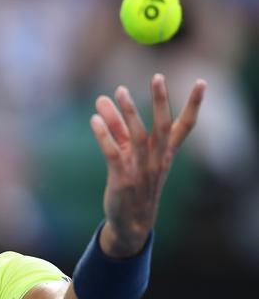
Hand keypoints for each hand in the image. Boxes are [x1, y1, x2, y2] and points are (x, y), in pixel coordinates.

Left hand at [90, 74, 205, 257]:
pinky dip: (104, 136)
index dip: (194, 104)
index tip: (202, 81)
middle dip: (160, 101)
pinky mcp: (121, 179)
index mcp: (165, 153)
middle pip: (161, 126)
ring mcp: (140, 170)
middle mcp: (156, 160)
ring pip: (136, 136)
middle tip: (158, 76)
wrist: (131, 222)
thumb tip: (104, 98)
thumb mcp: (130, 154)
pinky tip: (94, 121)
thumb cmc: (133, 182)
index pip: (185, 126)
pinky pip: (112, 154)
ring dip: (127, 113)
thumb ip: (117, 127)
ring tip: (119, 91)